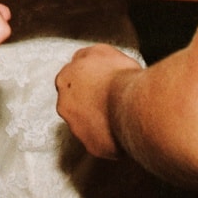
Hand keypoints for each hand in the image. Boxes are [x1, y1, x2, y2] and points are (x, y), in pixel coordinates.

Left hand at [55, 44, 143, 159]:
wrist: (132, 105)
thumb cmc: (119, 76)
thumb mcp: (101, 51)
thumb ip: (85, 56)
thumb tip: (80, 59)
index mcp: (65, 80)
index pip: (68, 81)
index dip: (86, 82)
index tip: (99, 83)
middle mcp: (65, 106)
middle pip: (75, 105)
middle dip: (89, 103)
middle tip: (110, 100)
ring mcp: (77, 128)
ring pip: (86, 125)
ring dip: (100, 121)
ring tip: (120, 115)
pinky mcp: (92, 146)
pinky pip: (101, 142)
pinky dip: (110, 138)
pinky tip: (123, 129)